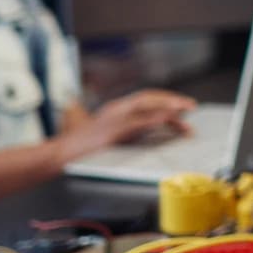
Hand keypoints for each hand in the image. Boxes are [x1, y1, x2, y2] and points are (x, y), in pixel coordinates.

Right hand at [64, 89, 193, 160]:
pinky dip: (154, 118)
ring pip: (145, 105)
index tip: (183, 105)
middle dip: (171, 100)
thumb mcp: (111, 135)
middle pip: (148, 97)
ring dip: (167, 106)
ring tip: (185, 110)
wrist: (61, 155)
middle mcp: (116, 109)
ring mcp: (113, 118)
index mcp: (116, 109)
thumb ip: (131, 130)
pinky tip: (167, 119)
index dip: (165, 99)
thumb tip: (157, 128)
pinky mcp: (111, 130)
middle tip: (191, 106)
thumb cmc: (84, 149)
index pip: (145, 98)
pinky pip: (137, 121)